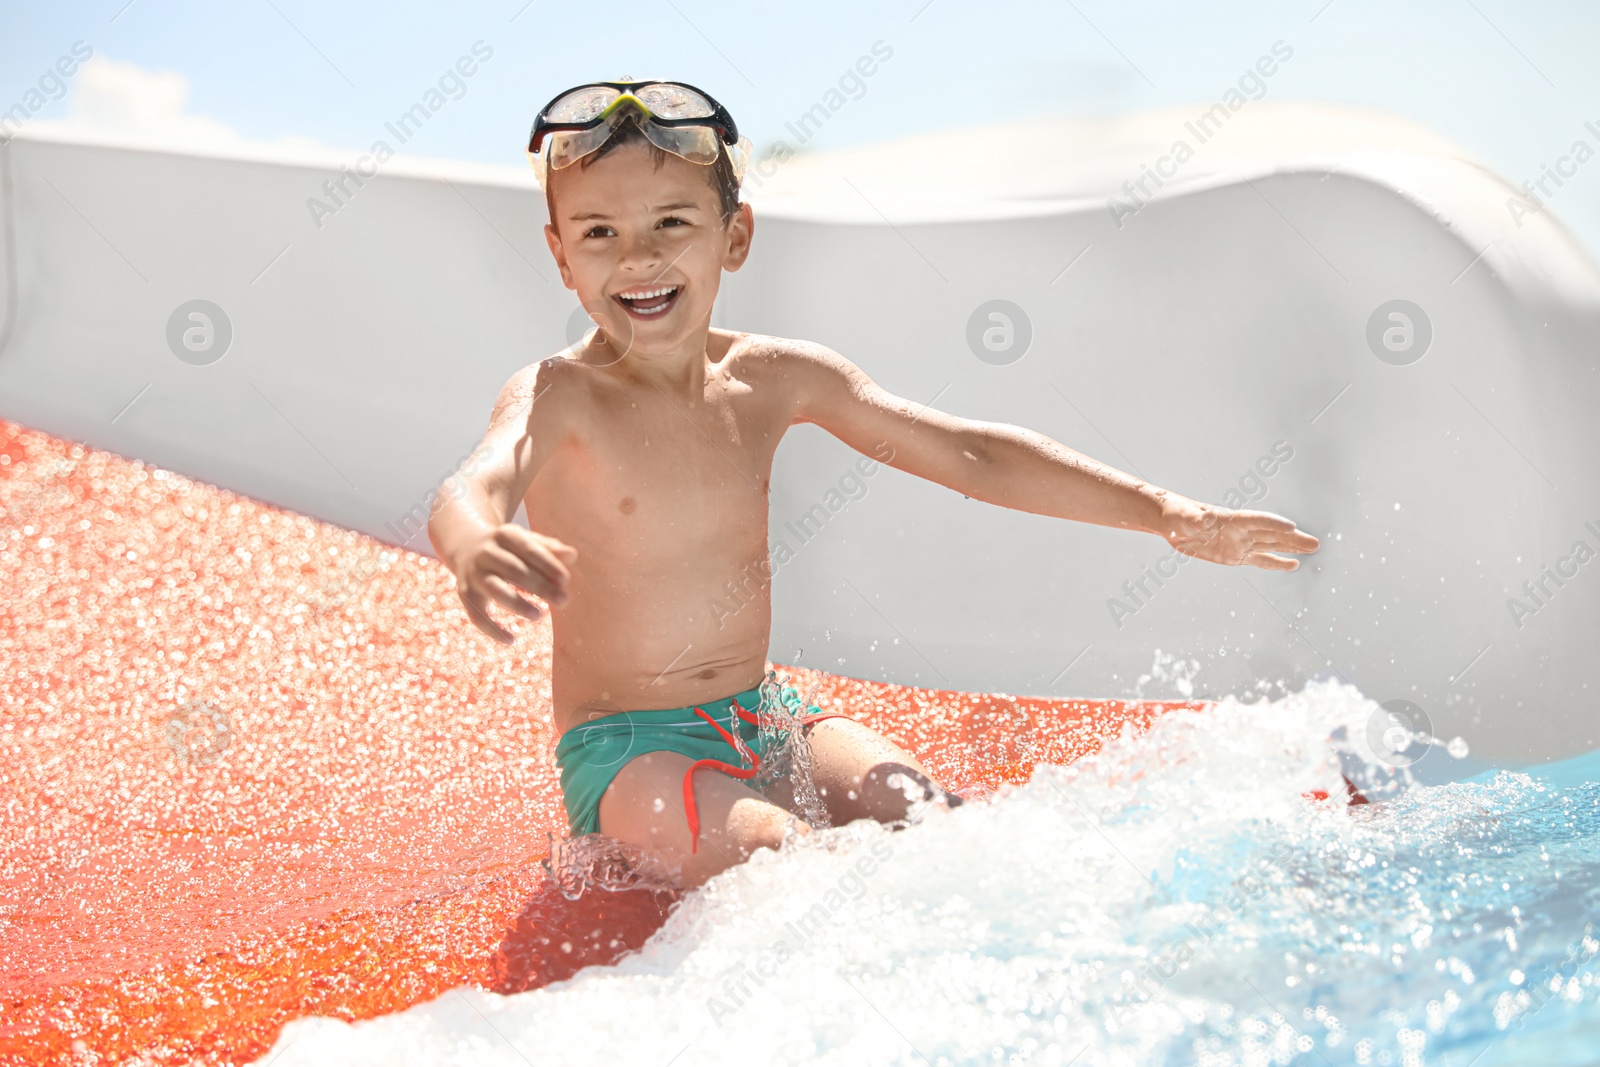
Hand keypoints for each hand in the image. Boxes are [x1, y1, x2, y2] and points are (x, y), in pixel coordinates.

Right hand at [449, 525, 577, 643]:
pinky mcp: (465, 593)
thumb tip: (572, 555)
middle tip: (563, 600)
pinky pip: (476, 615)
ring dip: (517, 604)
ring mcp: (473, 573)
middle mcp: (486, 552)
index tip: (565, 580)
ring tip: (539, 615)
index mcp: (504, 535)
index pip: (528, 548)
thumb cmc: (509, 547)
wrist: (466, 545)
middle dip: (540, 586)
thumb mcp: (526, 541)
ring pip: (495, 590)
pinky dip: (492, 630)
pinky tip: (512, 641)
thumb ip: (549, 548)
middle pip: (514, 570)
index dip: (547, 564)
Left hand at [1158, 497, 1319, 570]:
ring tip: (1313, 549)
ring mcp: (1240, 543)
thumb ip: (1196, 519)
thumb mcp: (1185, 517)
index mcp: (1231, 519)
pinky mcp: (1235, 556)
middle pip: (1272, 534)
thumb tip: (1203, 519)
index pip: (1257, 520)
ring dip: (1291, 549)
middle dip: (1293, 539)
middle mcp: (1241, 531)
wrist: (1173, 523)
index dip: (1273, 523)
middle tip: (1315, 543)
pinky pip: (1260, 560)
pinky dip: (1276, 563)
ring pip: (1271, 546)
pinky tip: (1293, 565)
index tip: (1293, 527)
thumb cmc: (1179, 515)